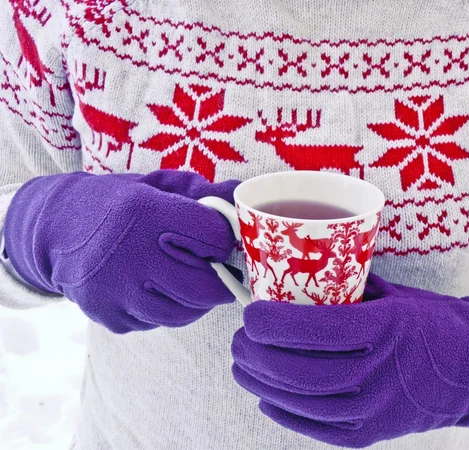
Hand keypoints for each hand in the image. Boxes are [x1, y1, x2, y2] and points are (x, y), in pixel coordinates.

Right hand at [5, 169, 241, 332]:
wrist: (56, 228)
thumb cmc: (117, 204)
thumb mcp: (158, 186)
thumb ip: (202, 193)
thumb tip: (242, 196)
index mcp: (146, 213)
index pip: (214, 238)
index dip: (223, 239)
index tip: (219, 239)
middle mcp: (130, 256)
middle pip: (205, 287)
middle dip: (219, 280)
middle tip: (218, 271)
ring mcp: (116, 292)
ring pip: (184, 313)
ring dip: (195, 300)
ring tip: (186, 279)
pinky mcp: (109, 317)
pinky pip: (155, 324)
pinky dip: (163, 309)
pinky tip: (153, 289)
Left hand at [232, 273, 468, 447]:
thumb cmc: (428, 323)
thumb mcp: (393, 295)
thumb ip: (346, 290)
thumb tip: (294, 278)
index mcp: (385, 329)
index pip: (316, 329)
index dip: (273, 322)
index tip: (250, 312)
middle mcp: (379, 374)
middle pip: (300, 370)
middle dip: (257, 355)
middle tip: (240, 339)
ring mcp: (374, 411)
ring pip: (302, 401)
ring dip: (261, 383)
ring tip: (243, 365)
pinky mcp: (369, 435)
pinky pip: (315, 428)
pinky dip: (283, 411)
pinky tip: (267, 395)